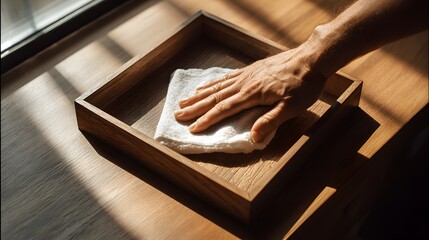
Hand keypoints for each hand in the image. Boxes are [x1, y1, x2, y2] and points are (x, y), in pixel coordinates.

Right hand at [174, 48, 325, 141]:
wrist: (311, 59)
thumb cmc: (303, 85)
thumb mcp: (292, 107)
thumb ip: (270, 121)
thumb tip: (252, 137)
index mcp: (252, 94)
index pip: (224, 109)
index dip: (207, 120)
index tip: (193, 128)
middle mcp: (244, 84)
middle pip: (214, 97)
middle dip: (195, 107)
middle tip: (178, 114)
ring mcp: (246, 75)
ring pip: (217, 86)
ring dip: (199, 95)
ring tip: (184, 100)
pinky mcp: (250, 70)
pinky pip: (226, 77)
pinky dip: (213, 82)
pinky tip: (205, 85)